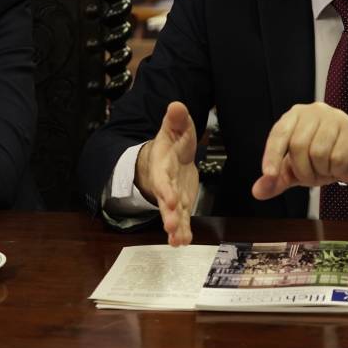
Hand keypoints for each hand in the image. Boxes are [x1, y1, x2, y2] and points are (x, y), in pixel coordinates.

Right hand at [135, 101, 199, 246]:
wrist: (167, 156)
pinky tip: (184, 242)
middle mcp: (165, 184)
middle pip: (165, 201)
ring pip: (173, 214)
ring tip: (178, 241)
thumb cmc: (172, 141)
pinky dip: (183, 231)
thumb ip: (176, 119)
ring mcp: (172, 196)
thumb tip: (176, 104)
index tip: (170, 200)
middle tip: (170, 227)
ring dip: (175, 227)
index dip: (165, 190)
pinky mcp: (181, 204)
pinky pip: (181, 219)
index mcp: (163, 165)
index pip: (163, 179)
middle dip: (167, 214)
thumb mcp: (175, 127)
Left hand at [251, 102, 347, 199]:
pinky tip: (341, 166)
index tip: (269, 174)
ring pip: (319, 152)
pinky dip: (337, 170)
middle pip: (298, 145)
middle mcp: (314, 111)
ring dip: (321, 171)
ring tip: (327, 169)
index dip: (272, 155)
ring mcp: (335, 118)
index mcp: (295, 116)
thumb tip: (257, 192)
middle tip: (312, 178)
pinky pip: (338, 158)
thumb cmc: (321, 159)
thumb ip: (277, 179)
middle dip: (303, 170)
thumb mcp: (295, 170)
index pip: (279, 134)